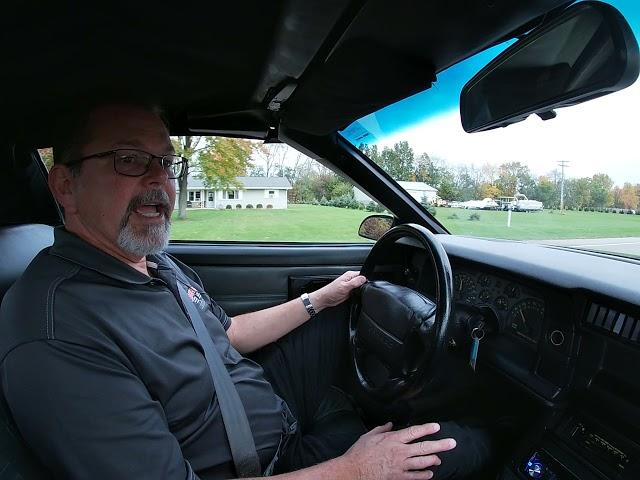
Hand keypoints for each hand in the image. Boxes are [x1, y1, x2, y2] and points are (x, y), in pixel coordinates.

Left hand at [311, 270, 366, 310]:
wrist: (325, 299)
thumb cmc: (331, 292)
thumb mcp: (345, 286)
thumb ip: (355, 282)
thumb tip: (364, 278)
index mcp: (349, 275)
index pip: (362, 274)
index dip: (365, 280)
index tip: (364, 285)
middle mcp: (350, 279)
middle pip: (362, 281)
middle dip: (363, 286)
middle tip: (357, 290)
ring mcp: (350, 286)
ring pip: (360, 287)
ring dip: (360, 290)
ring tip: (354, 293)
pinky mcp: (350, 291)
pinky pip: (357, 292)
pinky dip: (357, 294)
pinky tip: (354, 296)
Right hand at [341, 422, 455, 479]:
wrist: (354, 471)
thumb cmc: (360, 453)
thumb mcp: (369, 436)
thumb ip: (381, 429)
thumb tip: (389, 424)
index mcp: (393, 439)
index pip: (414, 432)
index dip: (427, 428)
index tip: (437, 427)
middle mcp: (400, 452)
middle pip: (424, 447)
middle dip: (440, 444)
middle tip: (451, 443)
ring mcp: (400, 465)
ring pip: (423, 462)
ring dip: (433, 459)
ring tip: (440, 458)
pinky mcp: (399, 477)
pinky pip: (415, 476)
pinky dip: (424, 475)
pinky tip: (430, 473)